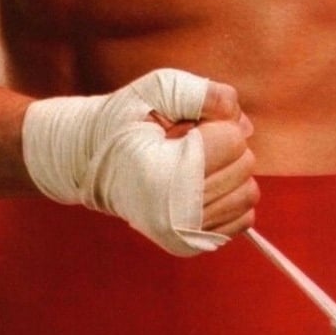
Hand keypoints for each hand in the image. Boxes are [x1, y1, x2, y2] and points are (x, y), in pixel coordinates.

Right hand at [22, 69, 257, 255]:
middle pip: (243, 167)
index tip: (184, 126)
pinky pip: (243, 218)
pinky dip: (230, 196)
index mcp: (161, 174)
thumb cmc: (122, 121)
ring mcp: (181, 235)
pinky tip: (200, 184)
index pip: (231, 141)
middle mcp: (171, 215)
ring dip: (229, 170)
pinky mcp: (189, 245)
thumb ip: (205, 93)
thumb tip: (243, 125)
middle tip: (187, 142)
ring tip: (192, 163)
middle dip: (225, 145)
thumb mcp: (157, 89)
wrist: (88, 163)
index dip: (215, 123)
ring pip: (247, 193)